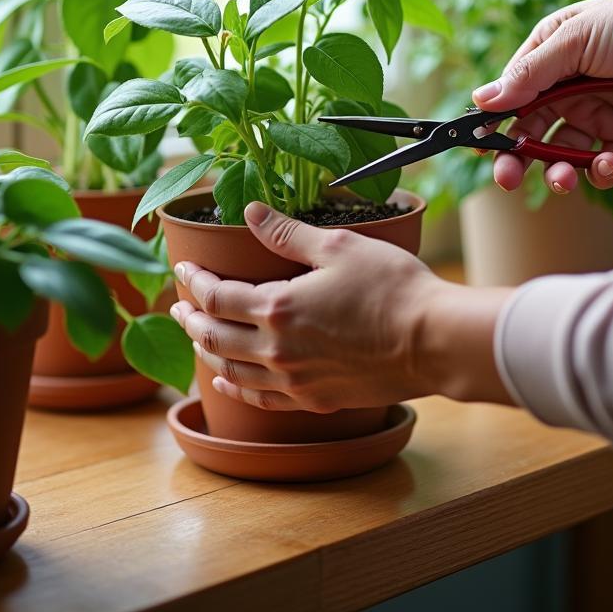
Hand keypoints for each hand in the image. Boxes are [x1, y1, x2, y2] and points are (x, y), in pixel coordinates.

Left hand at [170, 202, 511, 411]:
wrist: (433, 341)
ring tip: (198, 338)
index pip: (217, 296)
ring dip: (207, 353)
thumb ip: (287, 233)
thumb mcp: (338, 247)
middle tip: (179, 305)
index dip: (194, 281)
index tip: (183, 269)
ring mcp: (295, 380)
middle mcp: (277, 350)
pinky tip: (230, 381)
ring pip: (232, 372)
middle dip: (191, 318)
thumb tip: (249, 212)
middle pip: (214, 337)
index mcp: (277, 308)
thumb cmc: (392, 288)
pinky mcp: (316, 399)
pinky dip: (237, 388)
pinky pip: (262, 398)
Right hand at [471, 0, 612, 194]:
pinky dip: (602, 170)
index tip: (482, 147)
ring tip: (563, 178)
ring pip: (564, 154)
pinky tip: (609, 164)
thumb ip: (530, 75)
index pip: (510, 97)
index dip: (495, 124)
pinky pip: (605, 163)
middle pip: (531, 132)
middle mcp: (568, 87)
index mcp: (548, 57)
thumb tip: (482, 100)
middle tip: (508, 180)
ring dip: (558, 171)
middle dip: (517, 159)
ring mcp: (598, 112)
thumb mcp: (576, 41)